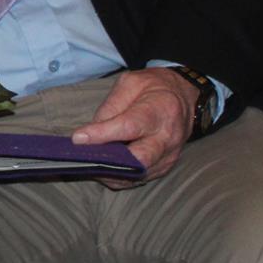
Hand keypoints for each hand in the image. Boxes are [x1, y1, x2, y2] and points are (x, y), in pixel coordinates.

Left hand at [72, 66, 198, 186]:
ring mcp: (168, 156)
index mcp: (159, 111)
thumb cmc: (154, 88)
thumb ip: (111, 106)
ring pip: (137, 174)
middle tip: (83, 158)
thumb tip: (92, 132)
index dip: (102, 134)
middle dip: (109, 162)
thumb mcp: (130, 83)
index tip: (78, 138)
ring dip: (111, 173)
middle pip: (139, 160)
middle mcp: (167, 138)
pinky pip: (139, 178)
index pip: (129, 127)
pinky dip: (120, 177)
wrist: (184, 98)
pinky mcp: (164, 167)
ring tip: (88, 164)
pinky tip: (103, 168)